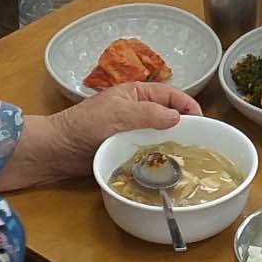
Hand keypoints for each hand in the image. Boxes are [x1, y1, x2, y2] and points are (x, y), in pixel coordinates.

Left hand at [1, 79, 202, 189]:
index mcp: (136, 93)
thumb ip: (148, 114)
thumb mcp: (118, 114)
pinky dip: (158, 157)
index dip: (189, 106)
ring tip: (186, 158)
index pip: (171, 96)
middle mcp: (136, 110)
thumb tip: (177, 117)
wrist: (58, 150)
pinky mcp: (125, 150)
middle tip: (198, 144)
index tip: (203, 123)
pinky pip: (148, 151)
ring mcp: (131, 131)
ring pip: (160, 135)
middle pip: (168, 116)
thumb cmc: (84, 125)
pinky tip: (166, 168)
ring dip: (171, 144)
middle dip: (184, 127)